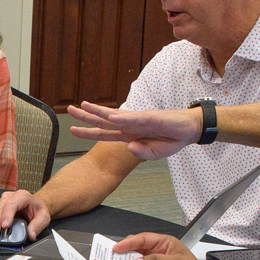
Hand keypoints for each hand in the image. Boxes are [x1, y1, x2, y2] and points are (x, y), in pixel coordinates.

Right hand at [0, 189, 52, 242]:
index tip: (4, 226)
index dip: (7, 215)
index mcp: (22, 196)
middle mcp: (9, 198)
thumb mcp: (43, 216)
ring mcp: (1, 203)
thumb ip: (37, 225)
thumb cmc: (38, 209)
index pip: (12, 204)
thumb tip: (30, 234)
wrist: (35, 205)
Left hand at [66, 101, 203, 160]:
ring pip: (116, 115)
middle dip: (86, 116)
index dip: (88, 132)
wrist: (189, 130)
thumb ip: (142, 152)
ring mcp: (139, 120)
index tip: (72, 130)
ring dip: (99, 111)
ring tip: (83, 105)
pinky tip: (113, 116)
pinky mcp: (151, 117)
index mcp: (129, 134)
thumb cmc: (171, 139)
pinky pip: (135, 118)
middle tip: (70, 109)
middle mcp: (130, 125)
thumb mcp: (155, 153)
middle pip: (104, 120)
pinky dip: (124, 118)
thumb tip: (130, 147)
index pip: (104, 133)